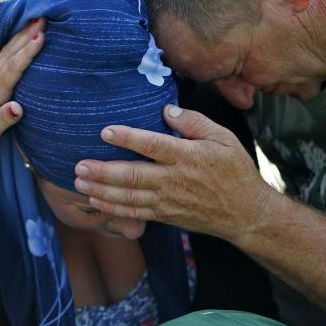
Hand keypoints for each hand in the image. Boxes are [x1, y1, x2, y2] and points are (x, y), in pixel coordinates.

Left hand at [0, 18, 43, 166]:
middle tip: (44, 17)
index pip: (13, 69)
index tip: (40, 36)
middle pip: (11, 54)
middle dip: (27, 35)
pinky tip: (21, 37)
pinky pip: (5, 59)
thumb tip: (17, 108)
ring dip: (21, 35)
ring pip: (7, 53)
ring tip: (36, 20)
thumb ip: (1, 120)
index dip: (27, 52)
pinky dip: (14, 45)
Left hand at [73, 105, 275, 240]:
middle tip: (79, 164)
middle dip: (104, 170)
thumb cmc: (234, 171)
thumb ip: (194, 122)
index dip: (128, 138)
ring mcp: (168, 200)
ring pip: (129, 196)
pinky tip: (94, 199)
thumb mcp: (223, 138)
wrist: (246, 213)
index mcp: (188, 157)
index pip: (153, 145)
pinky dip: (113, 208)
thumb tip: (166, 110)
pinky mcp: (165, 215)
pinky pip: (135, 212)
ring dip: (101, 189)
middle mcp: (174, 179)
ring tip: (78, 181)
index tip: (105, 131)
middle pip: (134, 175)